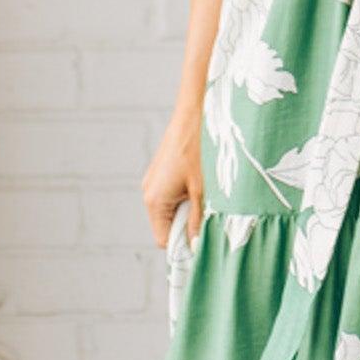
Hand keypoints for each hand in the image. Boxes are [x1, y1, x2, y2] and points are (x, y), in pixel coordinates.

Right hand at [141, 111, 203, 247]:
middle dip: (187, 227)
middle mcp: (149, 193)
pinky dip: (185, 197)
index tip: (203, 244)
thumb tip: (197, 245)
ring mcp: (153, 182)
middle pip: (166, 226)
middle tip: (210, 217)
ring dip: (188, 211)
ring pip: (170, 211)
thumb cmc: (200, 151)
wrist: (195, 114)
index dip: (183, 246)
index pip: (163, 240)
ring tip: (206, 197)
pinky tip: (201, 185)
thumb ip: (198, 220)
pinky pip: (171, 196)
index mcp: (155, 200)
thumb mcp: (203, 190)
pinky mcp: (160, 173)